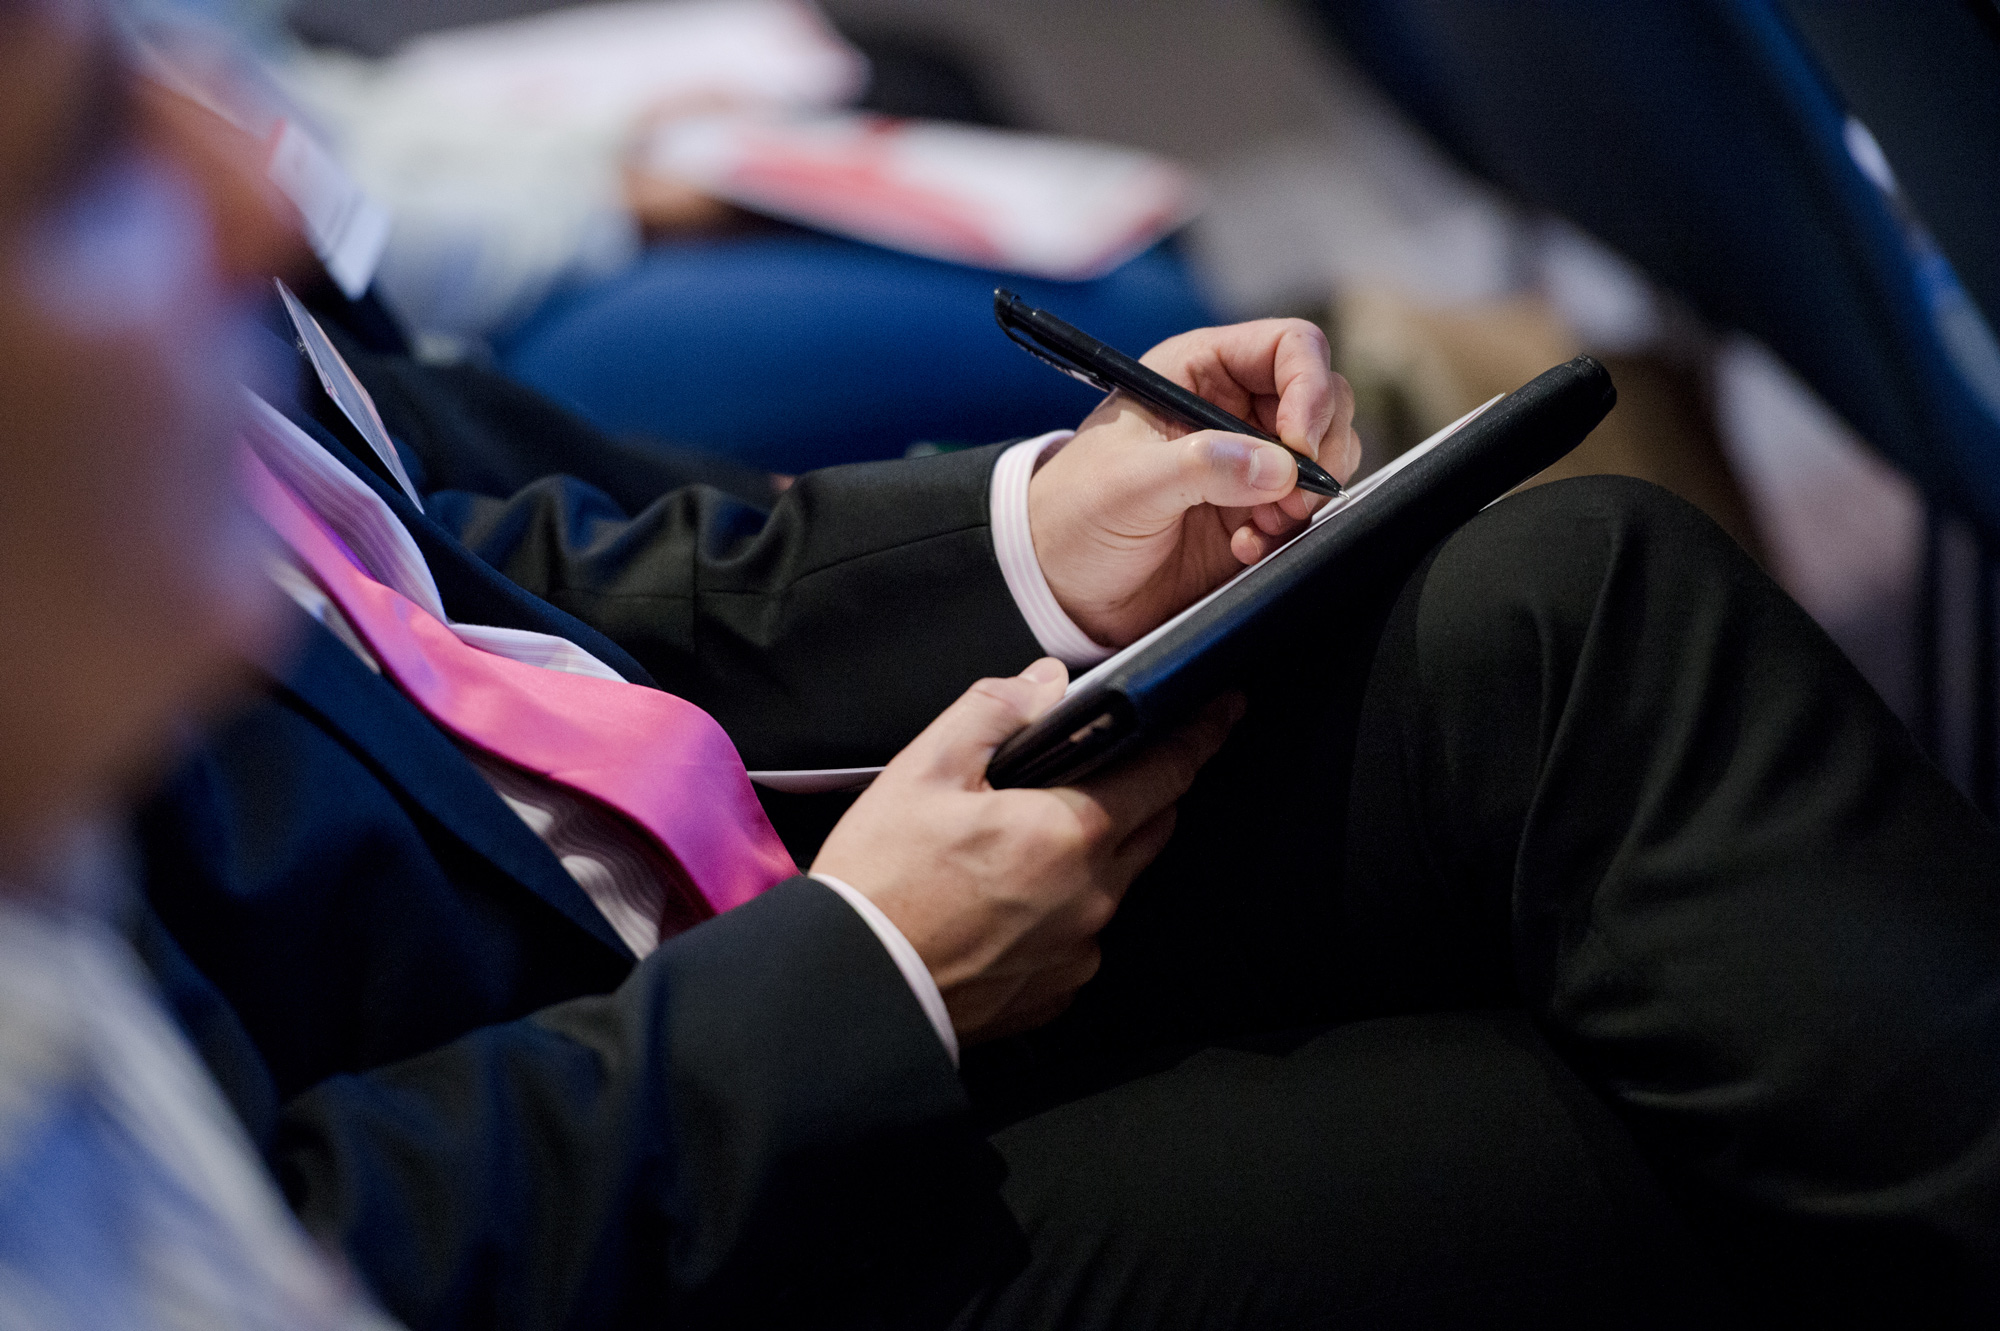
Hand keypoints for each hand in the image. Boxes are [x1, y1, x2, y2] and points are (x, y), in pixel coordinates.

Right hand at [812, 658, 1242, 1044]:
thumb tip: (1046, 685)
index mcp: (1069, 833)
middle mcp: (1091, 896)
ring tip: (1032, 837)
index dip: (1200, 734)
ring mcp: (1078, 952)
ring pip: (1117, 882)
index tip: (1223, 710)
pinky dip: (1065, 908)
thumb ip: (992, 712)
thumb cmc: (880, 881)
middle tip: (1116, 763)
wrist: (848, 989)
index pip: (1165, 771)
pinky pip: (1083, 936)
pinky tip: (1011, 901)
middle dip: (1148, 789)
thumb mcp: (922, 772)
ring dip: (1099, 851)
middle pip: (1151, 827)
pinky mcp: (1055, 992)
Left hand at [1029, 319, 1360, 647]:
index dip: (1310, 388)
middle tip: (1291, 498)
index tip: (1299, 444)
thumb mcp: (1128, 485)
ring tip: (1260, 527)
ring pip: (1326, 456)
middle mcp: (1233, 409)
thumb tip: (1279, 466)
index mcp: (1198, 372)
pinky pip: (1308, 510)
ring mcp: (1249, 462)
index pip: (1289, 347)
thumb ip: (1201, 468)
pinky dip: (1292, 532)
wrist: (1061, 588)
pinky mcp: (1257, 513)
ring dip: (1309, 496)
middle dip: (1320, 451)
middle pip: (1324, 400)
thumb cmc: (1074, 516)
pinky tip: (1245, 549)